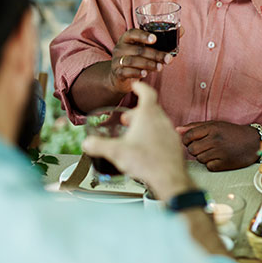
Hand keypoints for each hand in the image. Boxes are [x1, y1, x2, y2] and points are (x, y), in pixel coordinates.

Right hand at [81, 81, 190, 199]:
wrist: (169, 177)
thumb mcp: (116, 152)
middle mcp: (162, 120)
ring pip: (158, 121)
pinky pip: (163, 134)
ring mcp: (170, 132)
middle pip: (151, 109)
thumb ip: (98, 145)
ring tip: (135, 134)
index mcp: (148, 115)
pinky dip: (154, 135)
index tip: (136, 85)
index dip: (140, 87)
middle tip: (128, 119)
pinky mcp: (174, 145)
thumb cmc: (146, 161)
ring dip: (146, 124)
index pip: (147, 93)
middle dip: (137, 111)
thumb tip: (87, 143)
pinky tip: (147, 147)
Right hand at [109, 29, 172, 94]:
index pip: (132, 33)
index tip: (154, 39)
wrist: (119, 76)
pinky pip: (126, 72)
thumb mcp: (147, 48)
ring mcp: (117, 60)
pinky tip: (145, 74)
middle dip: (155, 54)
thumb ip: (163, 40)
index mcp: (127, 38)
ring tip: (160, 67)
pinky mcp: (117, 73)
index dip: (143, 35)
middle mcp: (120, 48)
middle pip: (138, 49)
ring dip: (148, 64)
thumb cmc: (137, 58)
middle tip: (167, 59)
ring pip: (132, 61)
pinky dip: (136, 72)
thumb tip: (182, 29)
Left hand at [177, 121, 260, 170]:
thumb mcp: (215, 125)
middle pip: (191, 149)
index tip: (191, 141)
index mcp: (212, 128)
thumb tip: (177, 130)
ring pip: (199, 159)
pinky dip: (211, 164)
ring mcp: (220, 152)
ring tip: (212, 152)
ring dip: (203, 157)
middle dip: (194, 149)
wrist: (253, 142)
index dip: (186, 140)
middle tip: (204, 147)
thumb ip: (195, 127)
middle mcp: (215, 139)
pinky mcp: (225, 163)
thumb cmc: (232, 132)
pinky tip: (218, 158)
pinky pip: (208, 167)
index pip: (188, 136)